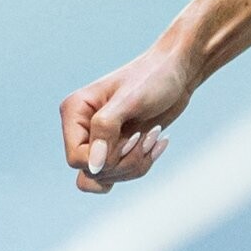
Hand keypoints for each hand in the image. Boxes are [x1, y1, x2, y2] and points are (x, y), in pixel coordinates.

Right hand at [59, 41, 193, 191]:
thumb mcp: (129, 100)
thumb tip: (93, 166)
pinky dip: (140, 165)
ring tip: (153, 138)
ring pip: (106, 178)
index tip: (132, 138)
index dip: (105, 160)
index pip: (76, 158)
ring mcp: (98, 140)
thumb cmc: (153, 77)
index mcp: (74, 111)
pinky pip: (120, 175)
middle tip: (145, 136)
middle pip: (92, 172)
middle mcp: (82, 128)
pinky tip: (155, 144)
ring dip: (135, 164)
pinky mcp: (116, 148)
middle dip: (124, 162)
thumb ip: (105, 130)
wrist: (176, 73)